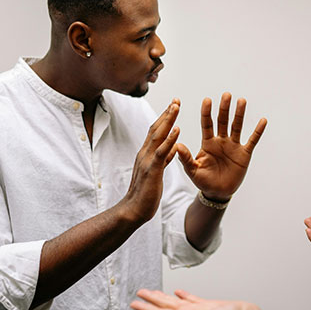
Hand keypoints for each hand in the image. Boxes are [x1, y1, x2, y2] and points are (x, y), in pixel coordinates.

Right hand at [119, 100, 180, 224]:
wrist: (133, 210)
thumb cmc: (145, 193)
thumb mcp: (157, 172)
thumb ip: (163, 159)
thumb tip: (172, 148)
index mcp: (146, 154)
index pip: (155, 131)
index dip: (164, 118)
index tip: (173, 106)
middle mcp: (144, 153)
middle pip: (156, 128)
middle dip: (167, 113)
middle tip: (176, 99)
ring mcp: (147, 160)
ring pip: (157, 136)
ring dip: (168, 120)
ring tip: (176, 106)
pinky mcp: (152, 170)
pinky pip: (161, 152)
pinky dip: (169, 140)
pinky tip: (177, 130)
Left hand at [131, 289, 262, 309]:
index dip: (146, 309)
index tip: (134, 303)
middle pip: (164, 306)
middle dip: (151, 300)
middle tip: (140, 293)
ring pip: (175, 302)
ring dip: (163, 297)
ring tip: (153, 292)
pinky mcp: (206, 305)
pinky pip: (190, 299)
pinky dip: (183, 295)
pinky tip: (179, 292)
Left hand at [176, 93, 266, 200]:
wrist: (218, 192)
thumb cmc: (203, 181)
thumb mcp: (192, 170)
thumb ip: (185, 158)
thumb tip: (176, 145)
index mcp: (208, 143)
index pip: (207, 124)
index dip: (207, 112)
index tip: (207, 100)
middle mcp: (221, 141)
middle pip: (223, 121)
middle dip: (224, 108)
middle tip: (226, 95)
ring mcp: (233, 146)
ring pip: (237, 127)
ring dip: (239, 114)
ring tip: (241, 101)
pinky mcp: (244, 154)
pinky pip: (252, 140)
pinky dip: (257, 131)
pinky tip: (262, 120)